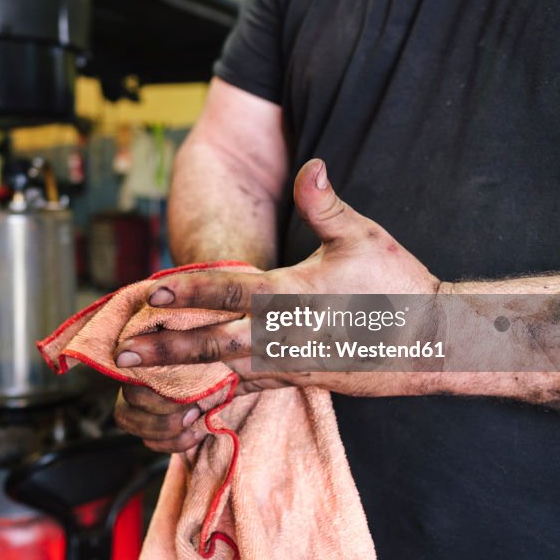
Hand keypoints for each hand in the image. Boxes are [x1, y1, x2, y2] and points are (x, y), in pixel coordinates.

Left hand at [113, 158, 442, 450]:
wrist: (436, 344)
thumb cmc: (400, 286)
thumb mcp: (363, 237)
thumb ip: (326, 203)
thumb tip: (310, 164)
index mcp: (293, 296)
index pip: (229, 291)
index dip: (189, 290)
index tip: (152, 292)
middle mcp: (286, 335)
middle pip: (214, 343)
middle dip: (166, 348)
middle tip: (123, 353)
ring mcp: (292, 365)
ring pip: (227, 371)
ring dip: (183, 372)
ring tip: (142, 379)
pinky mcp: (302, 381)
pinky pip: (251, 387)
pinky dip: (219, 390)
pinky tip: (195, 395)